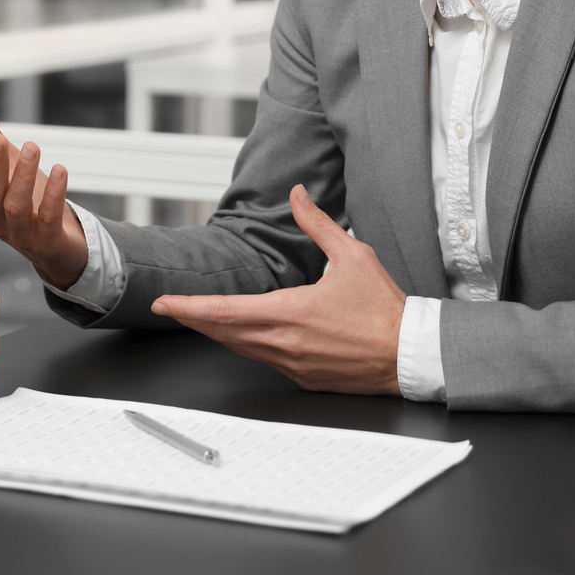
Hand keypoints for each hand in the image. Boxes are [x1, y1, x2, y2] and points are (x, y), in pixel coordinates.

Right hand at [0, 95, 88, 290]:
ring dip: (23, 176)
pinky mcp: (47, 242)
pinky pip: (49, 218)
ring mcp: (21, 234)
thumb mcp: (8, 164)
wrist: (59, 248)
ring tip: (33, 147)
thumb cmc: (30, 202)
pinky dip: (54, 194)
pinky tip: (60, 170)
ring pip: (16, 205)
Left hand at [151, 186, 406, 394]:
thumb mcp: (353, 255)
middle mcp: (285, 343)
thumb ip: (317, 224)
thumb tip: (299, 195)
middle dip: (193, 318)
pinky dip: (247, 346)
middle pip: (223, 333)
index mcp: (291, 312)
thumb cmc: (385, 310)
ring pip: (241, 349)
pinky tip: (242, 335)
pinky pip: (265, 360)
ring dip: (217, 332)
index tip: (164, 303)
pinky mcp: (304, 378)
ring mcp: (293, 365)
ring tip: (198, 317)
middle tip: (169, 308)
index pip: (225, 311)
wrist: (410, 356)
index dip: (190, 307)